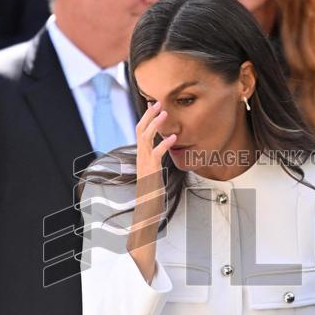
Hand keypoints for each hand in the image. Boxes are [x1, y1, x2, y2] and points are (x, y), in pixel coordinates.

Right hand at [127, 102, 175, 281]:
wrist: (147, 212)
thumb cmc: (153, 194)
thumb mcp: (156, 174)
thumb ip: (157, 162)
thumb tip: (162, 153)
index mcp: (142, 157)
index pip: (140, 132)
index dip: (146, 118)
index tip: (153, 105)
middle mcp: (141, 158)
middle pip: (140, 130)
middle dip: (148, 115)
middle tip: (158, 102)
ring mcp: (144, 165)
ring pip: (145, 139)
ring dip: (155, 124)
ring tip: (165, 113)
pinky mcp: (150, 172)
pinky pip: (156, 155)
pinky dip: (164, 145)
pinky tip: (174, 138)